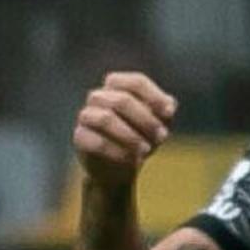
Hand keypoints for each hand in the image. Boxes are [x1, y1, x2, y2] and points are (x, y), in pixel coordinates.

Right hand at [71, 70, 177, 189]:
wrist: (119, 167)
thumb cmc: (140, 137)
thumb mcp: (158, 124)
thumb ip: (165, 112)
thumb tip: (169, 106)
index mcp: (117, 86)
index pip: (136, 82)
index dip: (154, 97)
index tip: (170, 114)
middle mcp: (98, 97)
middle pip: (122, 100)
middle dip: (145, 120)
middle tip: (162, 137)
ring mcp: (86, 116)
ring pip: (106, 119)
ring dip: (131, 136)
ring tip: (147, 150)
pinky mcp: (79, 137)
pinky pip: (97, 142)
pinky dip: (118, 152)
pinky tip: (133, 161)